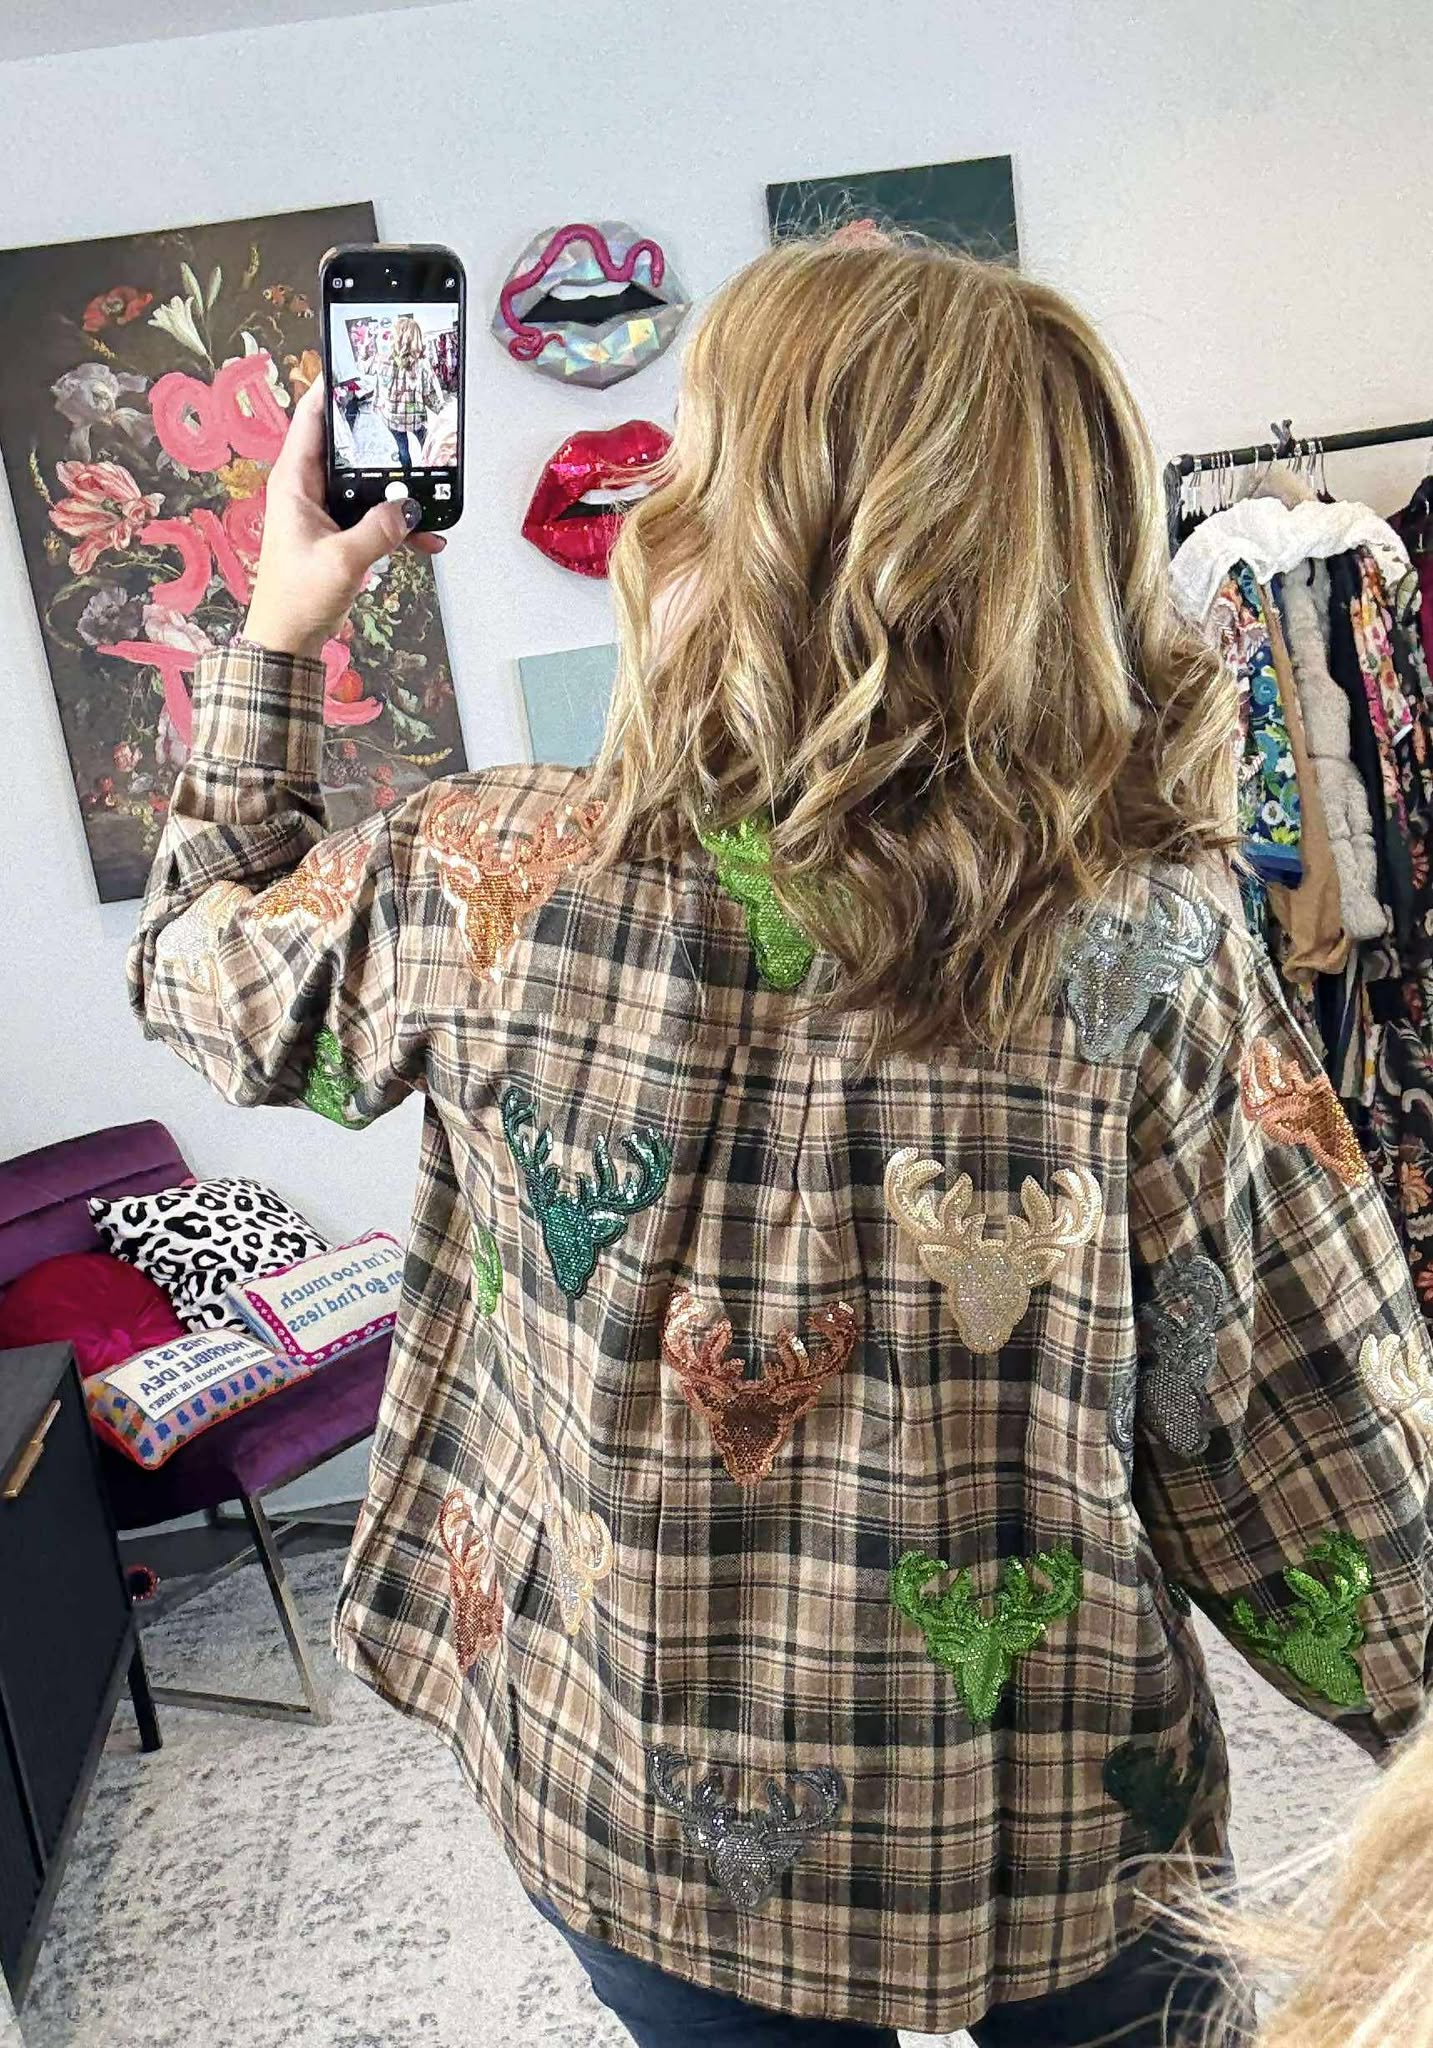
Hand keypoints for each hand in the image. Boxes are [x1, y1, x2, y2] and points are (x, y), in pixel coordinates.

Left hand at [242, 378, 445, 657]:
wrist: (289, 639)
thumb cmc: (296, 598)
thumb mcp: (342, 560)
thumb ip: (379, 531)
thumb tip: (409, 509)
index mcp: (293, 482)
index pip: (311, 419)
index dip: (332, 390)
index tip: (358, 369)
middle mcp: (308, 490)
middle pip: (347, 447)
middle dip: (379, 439)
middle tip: (408, 423)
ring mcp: (325, 511)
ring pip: (367, 483)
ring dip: (397, 490)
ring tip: (428, 489)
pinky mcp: (340, 533)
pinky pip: (376, 517)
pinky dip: (401, 524)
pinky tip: (427, 536)